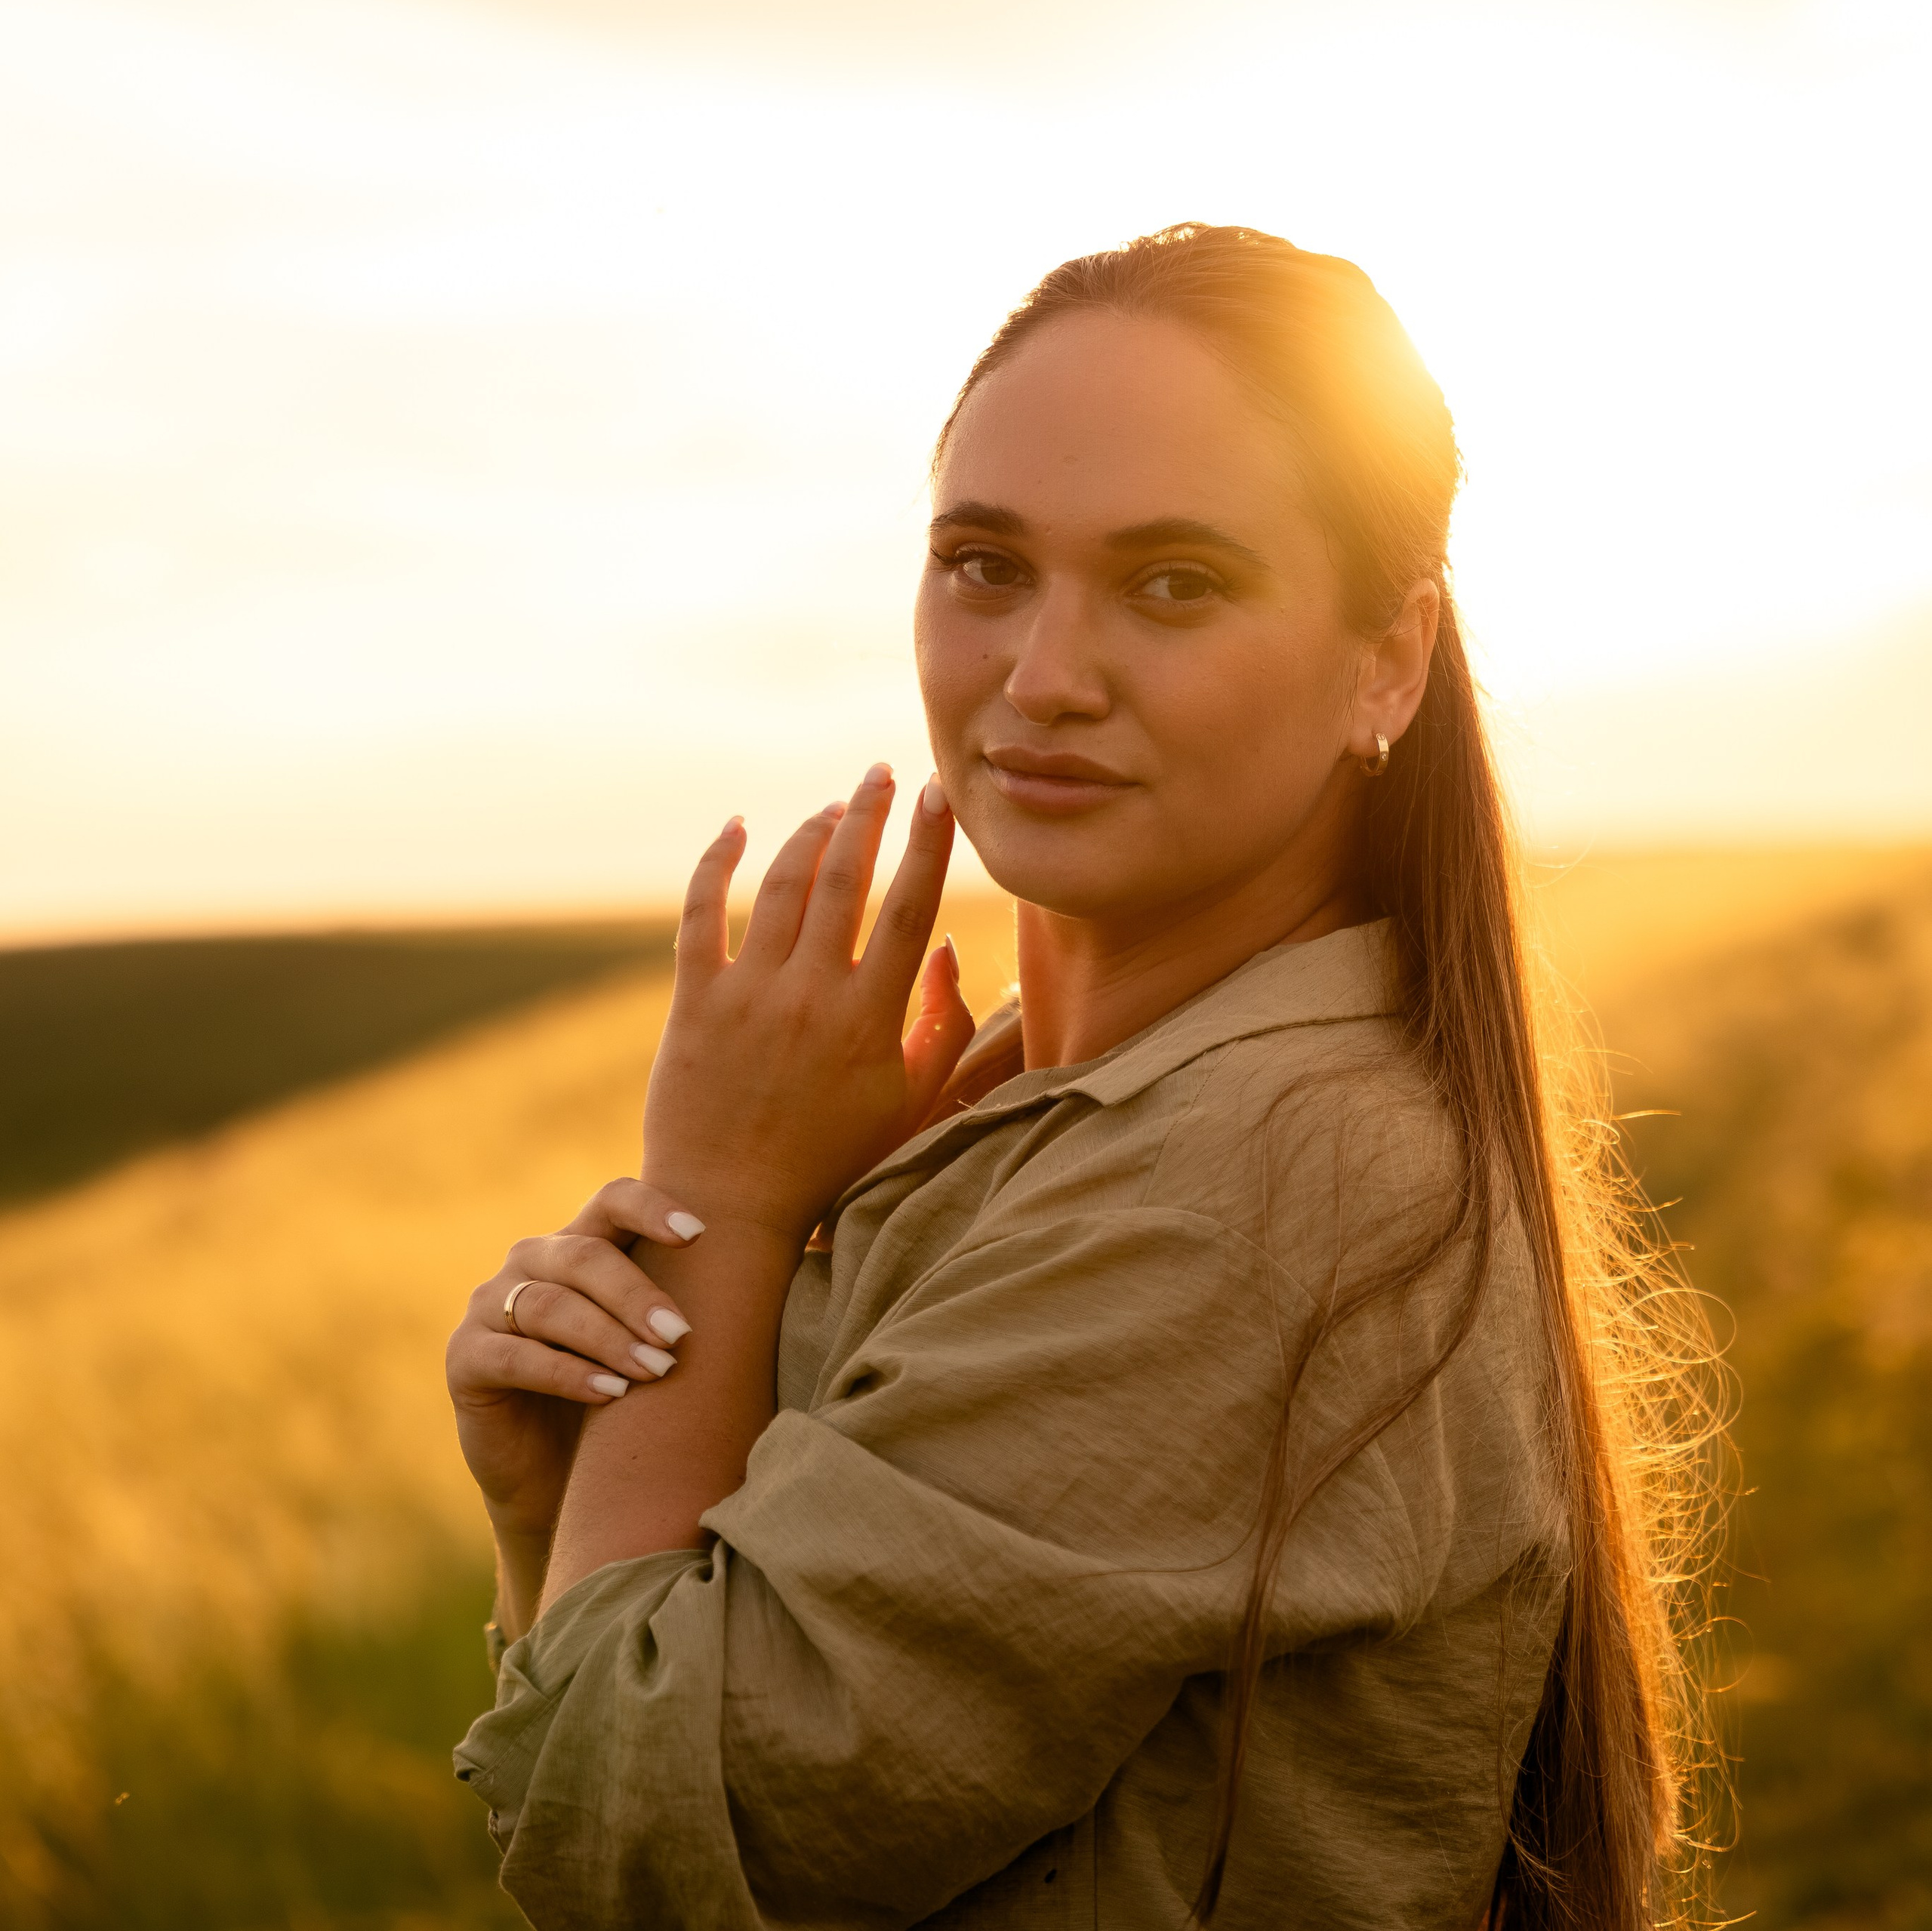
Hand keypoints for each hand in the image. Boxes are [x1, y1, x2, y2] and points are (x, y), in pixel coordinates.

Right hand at [446, 1179, 702, 1541]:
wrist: (559, 1479)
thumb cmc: (627, 1400)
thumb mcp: (656, 1342)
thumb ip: (691, 1298)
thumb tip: (800, 1255)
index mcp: (580, 1242)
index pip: (611, 1200)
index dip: (651, 1208)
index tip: (699, 1234)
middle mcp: (531, 1261)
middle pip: (584, 1255)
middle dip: (638, 1294)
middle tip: (681, 1335)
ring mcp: (490, 1306)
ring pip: (549, 1304)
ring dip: (608, 1337)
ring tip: (653, 1371)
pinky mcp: (465, 1358)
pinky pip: (515, 1355)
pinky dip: (566, 1373)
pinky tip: (608, 1393)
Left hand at [643, 763, 976, 1247]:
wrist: (731, 1208)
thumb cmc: (832, 1161)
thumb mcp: (908, 1104)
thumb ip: (941, 1028)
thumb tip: (944, 951)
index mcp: (869, 1020)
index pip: (907, 908)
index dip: (927, 842)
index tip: (940, 792)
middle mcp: (809, 997)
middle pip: (844, 879)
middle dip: (868, 813)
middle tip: (884, 772)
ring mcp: (747, 997)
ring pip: (781, 886)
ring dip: (810, 835)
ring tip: (834, 809)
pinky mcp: (693, 1005)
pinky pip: (700, 915)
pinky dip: (714, 863)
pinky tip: (734, 828)